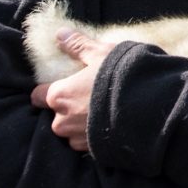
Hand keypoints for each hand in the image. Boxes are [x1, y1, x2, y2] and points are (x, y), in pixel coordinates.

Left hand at [30, 28, 115, 151]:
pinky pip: (86, 144)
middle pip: (55, 115)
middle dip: (67, 109)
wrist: (149, 111)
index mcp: (59, 96)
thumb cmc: (122, 78)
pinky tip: (109, 124)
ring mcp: (77, 140)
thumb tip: (60, 34)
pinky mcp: (93, 153)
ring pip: (70, 132)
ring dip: (80, 124)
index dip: (48, 90)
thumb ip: (79, 46)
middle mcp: (61, 121)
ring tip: (101, 112)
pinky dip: (93, 136)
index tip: (62, 86)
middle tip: (88, 98)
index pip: (38, 96)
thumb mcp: (102, 54)